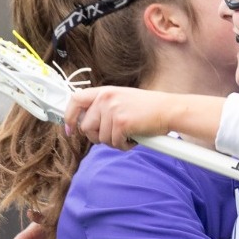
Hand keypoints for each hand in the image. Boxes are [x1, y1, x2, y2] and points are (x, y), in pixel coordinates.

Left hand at [65, 86, 181, 148]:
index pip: (76, 100)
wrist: (168, 110)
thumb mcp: (122, 100)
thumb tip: (86, 125)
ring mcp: (112, 110)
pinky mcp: (121, 123)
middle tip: (114, 136)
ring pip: (101, 139)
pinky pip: (114, 143)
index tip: (69, 129)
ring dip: (114, 142)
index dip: (69, 116)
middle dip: (97, 137)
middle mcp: (106, 98)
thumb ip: (104, 107)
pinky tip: (135, 138)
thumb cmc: (148, 109)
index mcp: (104, 91)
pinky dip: (125, 146)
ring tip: (129, 135)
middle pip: (86, 127)